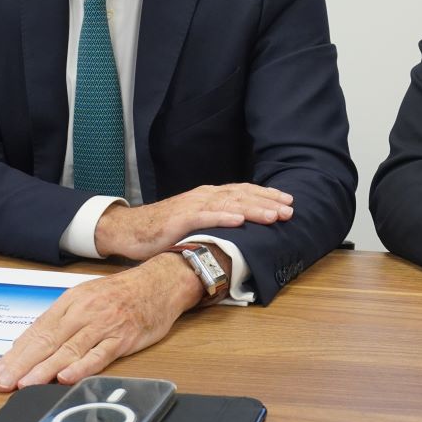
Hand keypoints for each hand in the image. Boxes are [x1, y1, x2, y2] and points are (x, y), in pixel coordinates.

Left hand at [0, 252, 201, 390]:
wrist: (160, 282)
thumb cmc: (123, 292)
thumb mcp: (87, 296)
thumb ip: (61, 319)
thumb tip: (30, 343)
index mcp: (73, 300)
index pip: (39, 329)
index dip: (18, 352)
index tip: (1, 369)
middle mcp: (86, 311)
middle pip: (49, 341)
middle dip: (24, 364)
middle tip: (4, 381)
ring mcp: (105, 325)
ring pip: (70, 349)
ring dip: (45, 369)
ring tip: (26, 383)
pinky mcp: (123, 338)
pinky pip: (100, 355)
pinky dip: (82, 367)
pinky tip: (66, 376)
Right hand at [95, 183, 293, 259]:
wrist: (130, 230)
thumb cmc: (164, 228)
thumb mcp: (196, 222)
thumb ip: (216, 221)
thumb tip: (241, 228)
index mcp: (210, 196)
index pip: (244, 192)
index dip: (267, 195)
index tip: (288, 201)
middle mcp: (205, 196)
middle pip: (242, 195)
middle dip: (268, 201)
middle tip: (290, 209)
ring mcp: (193, 206)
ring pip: (229, 204)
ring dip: (254, 209)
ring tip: (274, 215)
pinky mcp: (181, 219)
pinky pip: (206, 217)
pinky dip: (224, 217)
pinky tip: (240, 220)